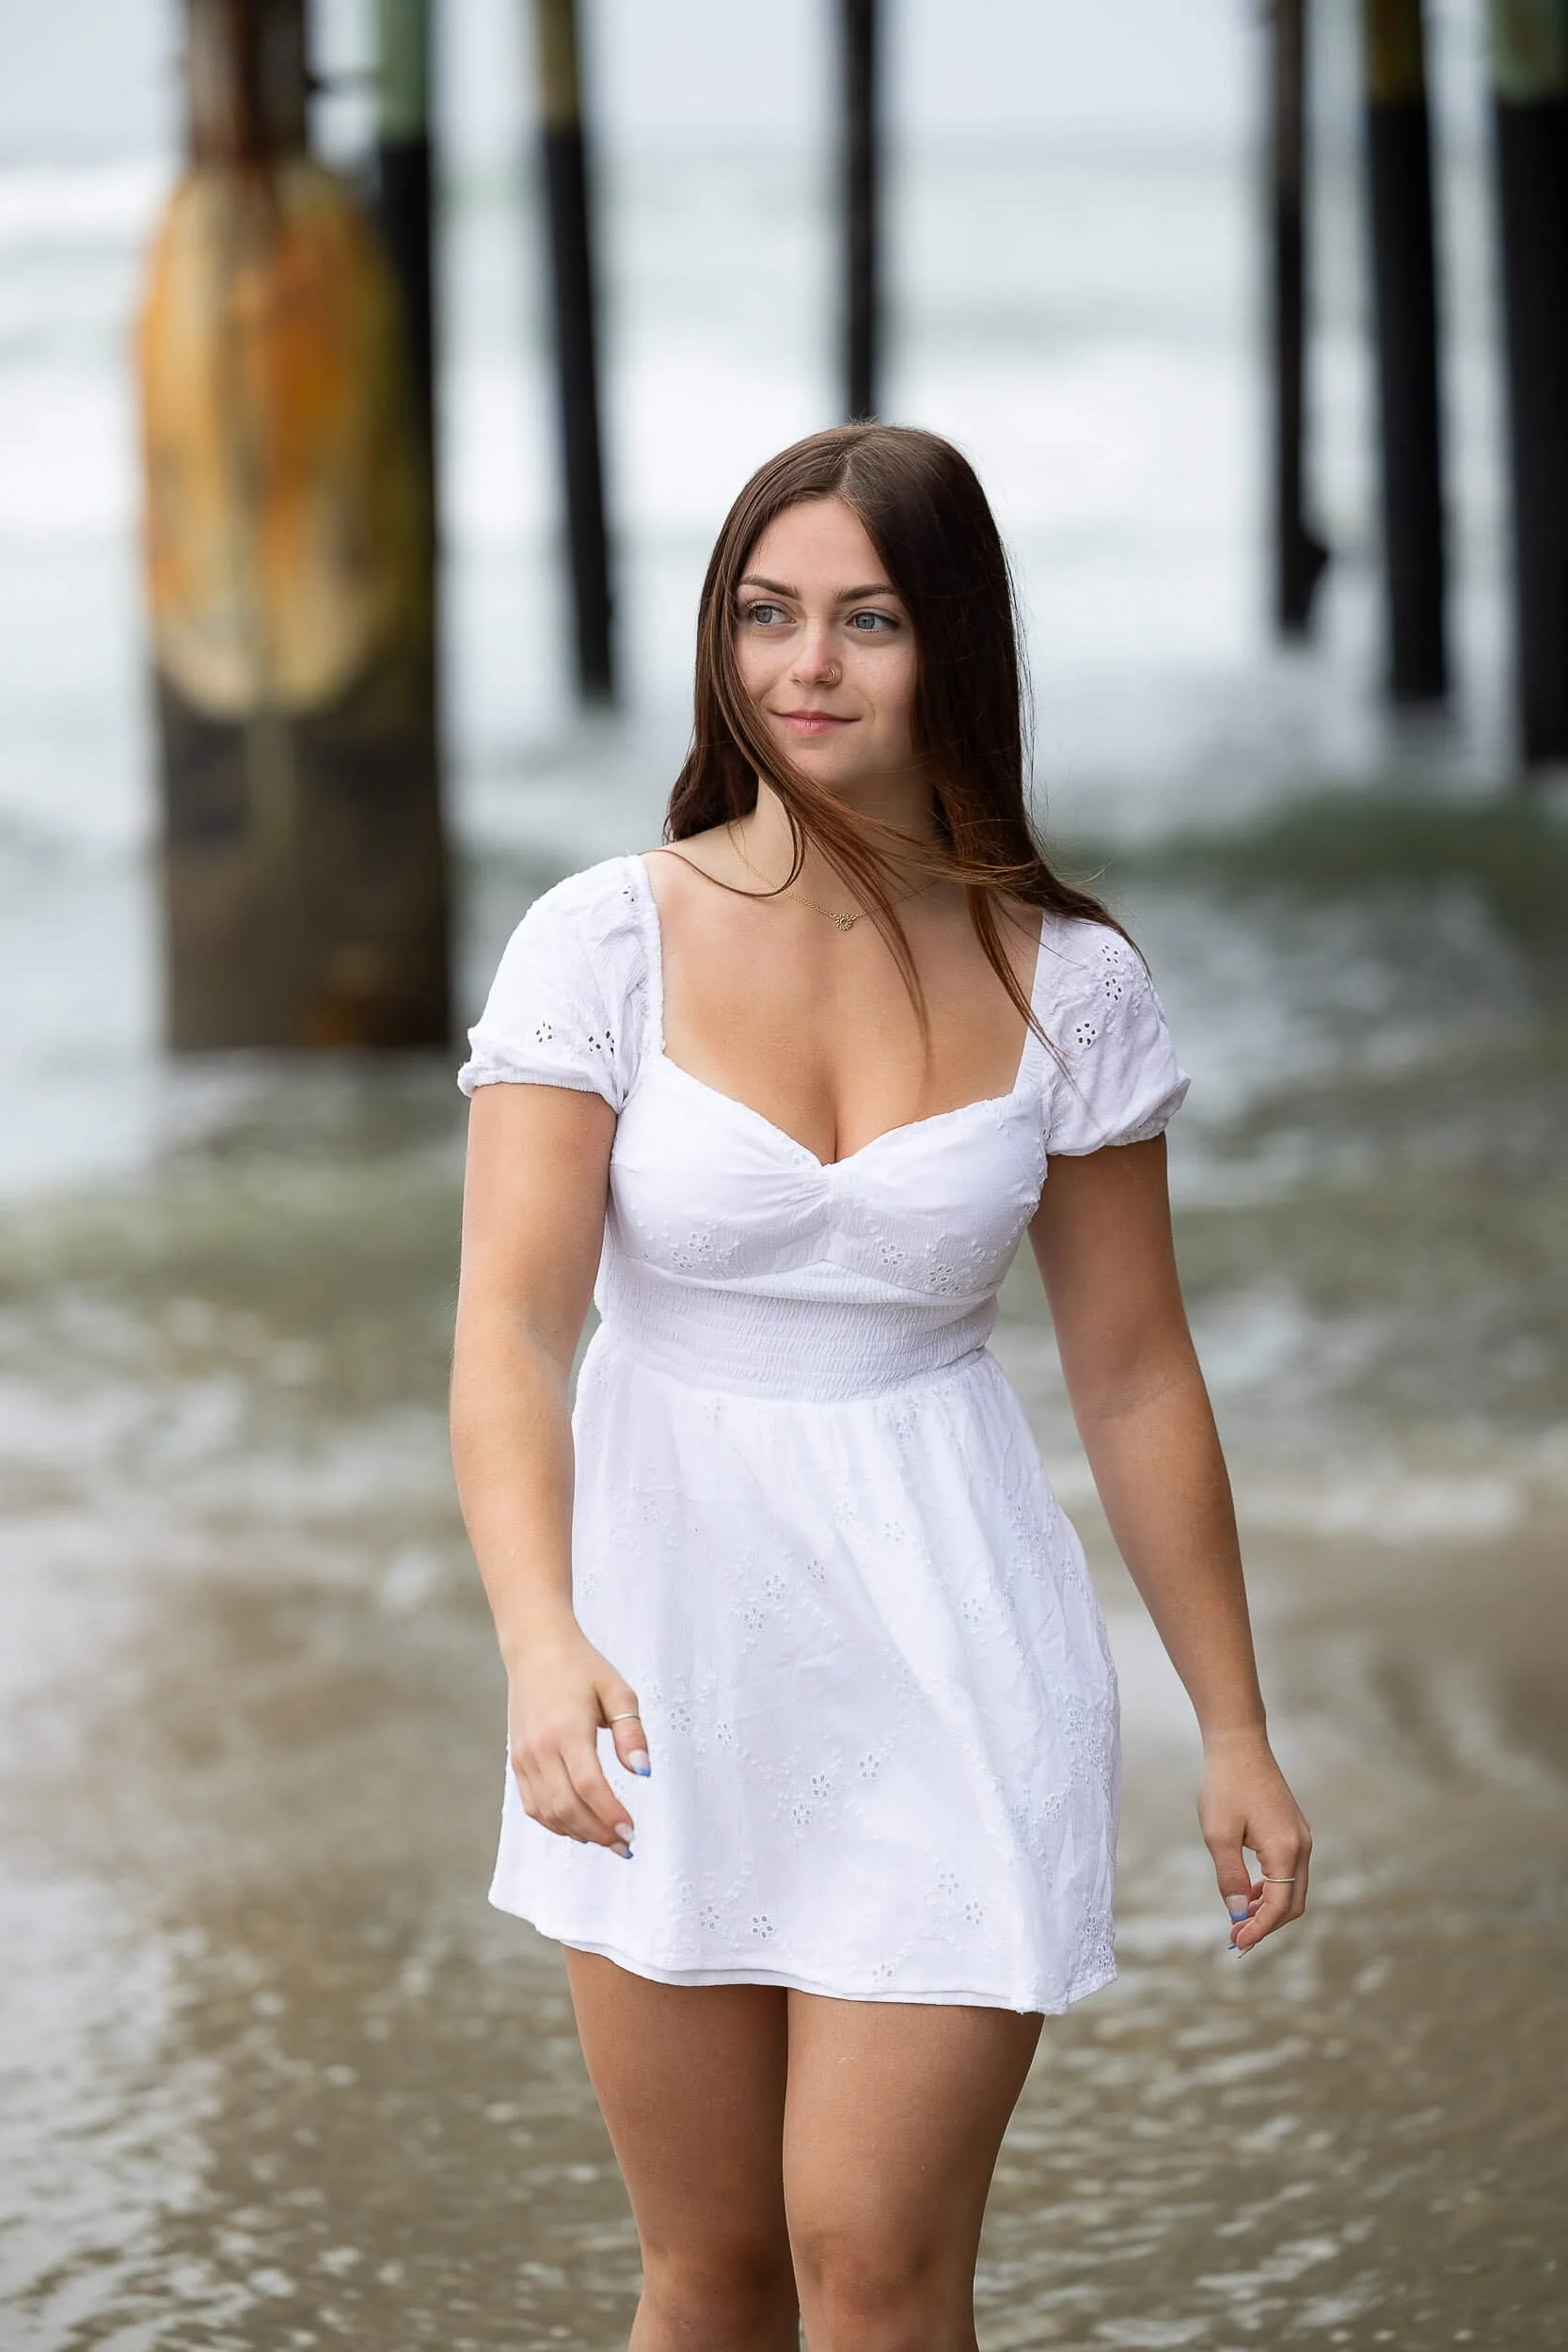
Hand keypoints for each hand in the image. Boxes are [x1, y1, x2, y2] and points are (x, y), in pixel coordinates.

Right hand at [507, 1627, 650, 1858]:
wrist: (535, 1649)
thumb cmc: (581, 1667)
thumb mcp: (617, 1691)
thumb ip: (632, 1733)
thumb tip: (643, 1772)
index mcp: (567, 1729)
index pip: (589, 1786)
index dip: (610, 1815)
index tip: (632, 1832)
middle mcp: (540, 1748)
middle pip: (567, 1807)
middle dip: (598, 1832)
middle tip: (625, 1844)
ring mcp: (524, 1757)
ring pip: (548, 1812)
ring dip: (579, 1832)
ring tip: (607, 1839)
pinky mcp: (517, 1762)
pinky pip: (533, 1805)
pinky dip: (556, 1823)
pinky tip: (580, 1827)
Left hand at [1198, 1730, 1311, 1953]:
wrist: (1238, 1743)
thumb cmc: (1225, 1785)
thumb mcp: (1218, 1834)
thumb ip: (1229, 1877)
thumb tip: (1237, 1913)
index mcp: (1286, 1849)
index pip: (1278, 1906)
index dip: (1258, 1929)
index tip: (1236, 1943)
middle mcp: (1301, 1846)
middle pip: (1292, 1903)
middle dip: (1266, 1924)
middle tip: (1236, 1937)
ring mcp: (1300, 1836)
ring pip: (1292, 1887)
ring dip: (1268, 1907)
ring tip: (1237, 1917)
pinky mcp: (1292, 1829)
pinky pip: (1288, 1870)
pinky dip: (1270, 1887)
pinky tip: (1246, 1891)